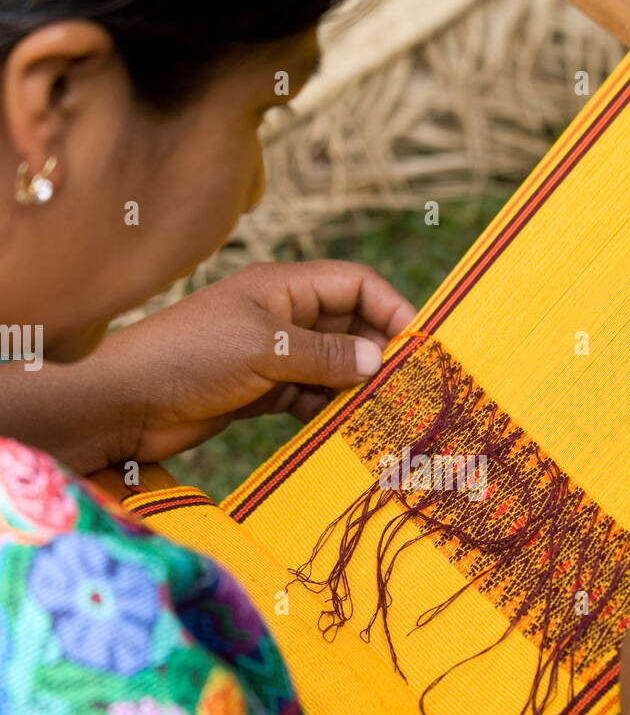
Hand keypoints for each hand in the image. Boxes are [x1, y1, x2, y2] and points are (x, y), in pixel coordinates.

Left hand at [111, 260, 414, 461]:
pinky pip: (311, 397)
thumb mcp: (265, 349)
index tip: (419, 346)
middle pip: (350, 325)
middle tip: (411, 389)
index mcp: (284, 286)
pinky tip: (348, 431)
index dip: (391, 308)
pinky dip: (330, 411)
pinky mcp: (261, 392)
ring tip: (387, 415)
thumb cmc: (189, 357)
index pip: (355, 284)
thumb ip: (326, 354)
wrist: (125, 401)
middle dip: (380, 353)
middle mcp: (282, 316)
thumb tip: (380, 361)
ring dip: (358, 388)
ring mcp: (273, 355)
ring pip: (334, 366)